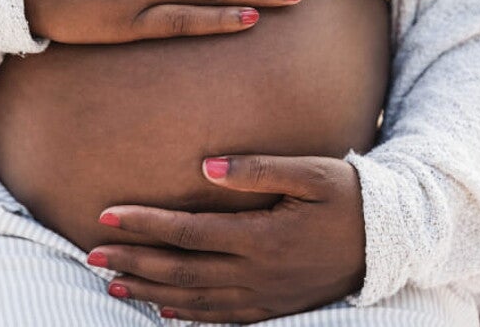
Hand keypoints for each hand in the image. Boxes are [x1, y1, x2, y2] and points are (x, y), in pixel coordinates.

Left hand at [88, 155, 365, 322]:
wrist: (388, 241)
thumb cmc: (347, 197)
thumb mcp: (311, 173)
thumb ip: (258, 170)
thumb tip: (206, 167)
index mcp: (261, 236)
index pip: (187, 232)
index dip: (144, 224)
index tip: (107, 215)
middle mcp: (256, 272)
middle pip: (180, 269)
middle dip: (134, 260)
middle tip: (91, 254)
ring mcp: (263, 295)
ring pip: (193, 299)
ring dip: (150, 289)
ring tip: (112, 281)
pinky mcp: (272, 306)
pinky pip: (220, 317)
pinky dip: (186, 315)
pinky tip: (161, 310)